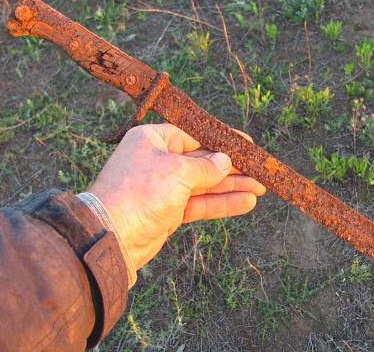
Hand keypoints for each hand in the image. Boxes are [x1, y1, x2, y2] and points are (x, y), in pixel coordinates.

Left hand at [89, 123, 265, 269]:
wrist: (112, 237)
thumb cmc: (140, 192)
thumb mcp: (178, 171)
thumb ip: (206, 166)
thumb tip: (224, 161)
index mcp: (154, 140)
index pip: (195, 136)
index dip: (222, 140)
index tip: (246, 144)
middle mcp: (159, 161)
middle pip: (203, 161)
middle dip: (232, 167)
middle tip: (259, 170)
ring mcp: (164, 188)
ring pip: (205, 184)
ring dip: (232, 186)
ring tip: (260, 187)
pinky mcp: (169, 211)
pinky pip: (201, 203)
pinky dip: (222, 203)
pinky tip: (245, 202)